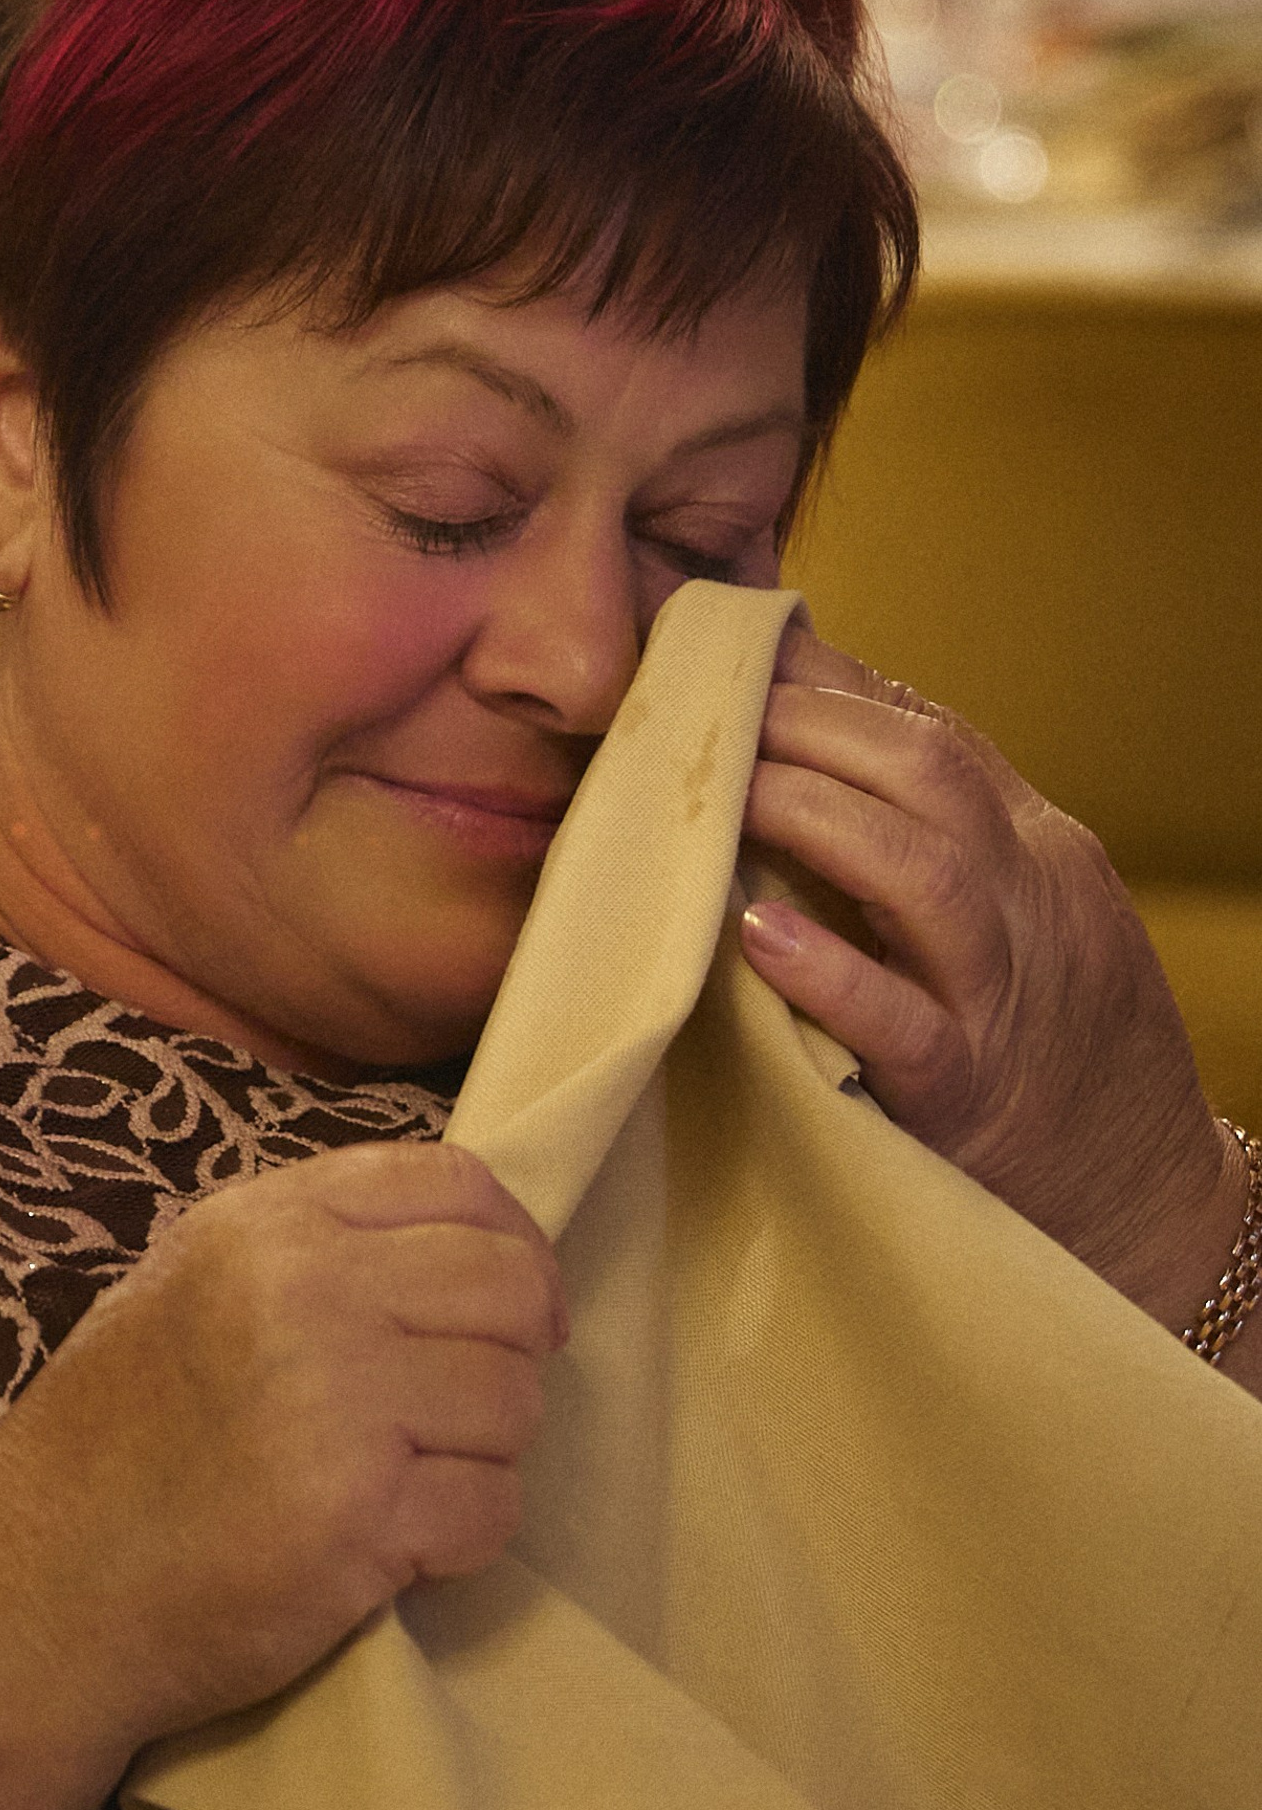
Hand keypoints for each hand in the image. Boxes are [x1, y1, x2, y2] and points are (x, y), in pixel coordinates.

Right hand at [0, 1141, 563, 1772]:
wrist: (33, 1592)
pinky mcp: (357, 1519)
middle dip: (518, 1347)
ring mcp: (335, 1402)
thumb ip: (314, 1246)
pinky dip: (466, 1533)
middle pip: (511, 1284)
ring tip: (413, 1477)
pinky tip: (399, 1543)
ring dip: (487, 1449)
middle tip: (473, 1402)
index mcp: (268, 1224)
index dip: (512, 1240)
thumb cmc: (119, 1437)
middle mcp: (306, 1291)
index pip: (456, 1182)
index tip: (514, 1302)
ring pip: (516, 1398)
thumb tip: (468, 1243)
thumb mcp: (193, 1282)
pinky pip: (495, 1506)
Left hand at [737, 624, 1242, 1322]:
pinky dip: (832, 974)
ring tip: (723, 798)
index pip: (934, 734)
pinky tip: (757, 939)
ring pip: (923, 872)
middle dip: (809, 729)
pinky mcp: (968, 1092)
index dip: (828, 686)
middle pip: (927, 774)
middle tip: (702, 711)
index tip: (736, 653)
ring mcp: (1002, 995)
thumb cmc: (1050, 1045)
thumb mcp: (1018, 913)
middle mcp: (1028, 902)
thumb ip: (931, 833)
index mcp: (1035, 850)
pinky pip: (905, 1023)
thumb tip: (810, 744)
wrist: (1150, 1201)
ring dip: (812, 818)